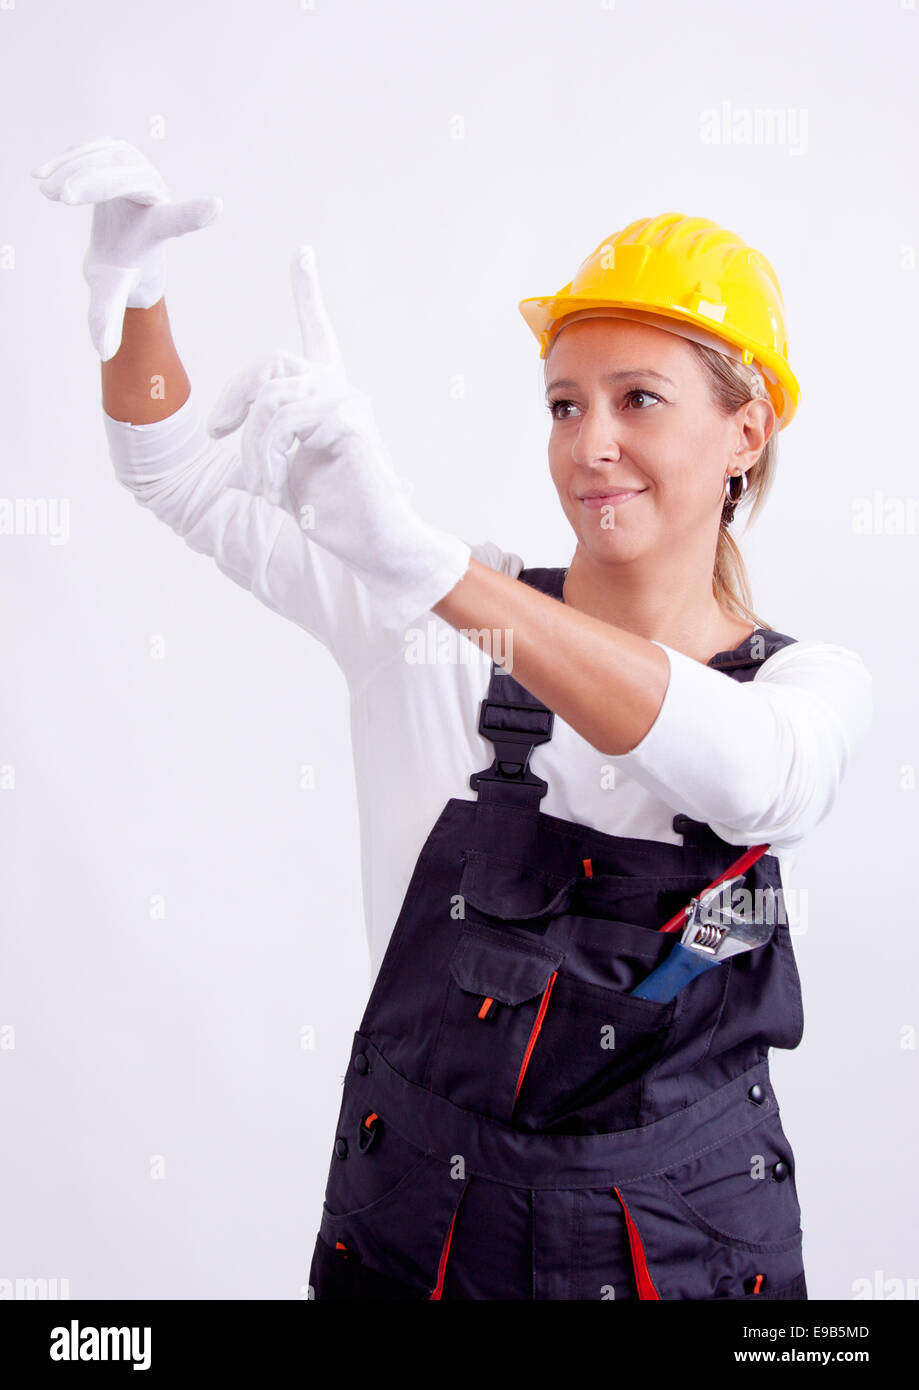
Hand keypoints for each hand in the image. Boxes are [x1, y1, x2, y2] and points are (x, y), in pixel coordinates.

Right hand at [31, 135, 221, 360]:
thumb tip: (103, 352)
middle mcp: (154, 194)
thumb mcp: (110, 293)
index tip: (216, 207)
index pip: (177, 222)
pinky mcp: (118, 154)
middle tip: (59, 195)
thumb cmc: (121, 271)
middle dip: (92, 184)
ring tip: (45, 189)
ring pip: (107, 158)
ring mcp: (138, 168)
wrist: (120, 243)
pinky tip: (40, 175)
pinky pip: (93, 149)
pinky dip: (66, 159)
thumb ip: (106, 318)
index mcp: (158, 229)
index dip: (193, 215)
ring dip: (73, 170)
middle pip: (127, 179)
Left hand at [206, 247, 471, 630]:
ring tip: (259, 483)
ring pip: (272, 396)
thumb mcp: (283, 480)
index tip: (303, 255)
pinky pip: (286, 421)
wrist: (375, 545)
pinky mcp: (350, 420)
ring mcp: (348, 401)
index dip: (309, 293)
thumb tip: (228, 468)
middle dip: (233, 397)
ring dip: (251, 445)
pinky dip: (267, 457)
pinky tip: (274, 488)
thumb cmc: (336, 516)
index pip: (316, 334)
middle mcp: (340, 390)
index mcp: (325, 397)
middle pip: (272, 362)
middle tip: (219, 435)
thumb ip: (262, 458)